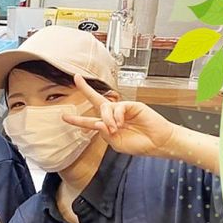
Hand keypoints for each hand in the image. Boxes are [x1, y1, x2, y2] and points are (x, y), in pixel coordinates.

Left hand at [62, 74, 176, 157]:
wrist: (158, 143)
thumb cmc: (139, 144)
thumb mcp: (117, 144)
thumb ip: (104, 135)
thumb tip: (97, 123)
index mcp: (107, 126)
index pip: (89, 121)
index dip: (77, 120)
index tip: (64, 116)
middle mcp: (113, 115)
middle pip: (96, 100)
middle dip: (85, 89)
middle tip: (76, 78)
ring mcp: (122, 109)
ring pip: (105, 107)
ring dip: (107, 119)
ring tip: (115, 128)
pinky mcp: (132, 105)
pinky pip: (118, 107)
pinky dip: (116, 116)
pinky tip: (120, 124)